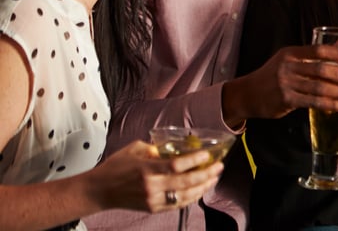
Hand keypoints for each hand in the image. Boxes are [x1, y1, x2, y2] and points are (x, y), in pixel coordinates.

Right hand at [88, 140, 222, 212]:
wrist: (98, 191)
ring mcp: (152, 200)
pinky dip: (191, 197)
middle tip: (219, 166)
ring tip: (214, 178)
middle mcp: (151, 187)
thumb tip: (174, 148)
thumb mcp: (135, 149)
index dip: (195, 160)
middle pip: (186, 181)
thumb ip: (156, 148)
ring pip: (185, 195)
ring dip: (203, 187)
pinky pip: (177, 204)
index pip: (177, 165)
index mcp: (147, 169)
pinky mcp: (152, 208)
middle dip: (206, 174)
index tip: (208, 154)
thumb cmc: (115, 167)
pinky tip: (200, 189)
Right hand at [223, 44, 337, 125]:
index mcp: (290, 53)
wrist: (248, 93)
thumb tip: (335, 63)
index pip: (317, 50)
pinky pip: (313, 102)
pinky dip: (330, 104)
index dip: (336, 55)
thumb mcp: (285, 61)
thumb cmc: (272, 76)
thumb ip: (305, 60)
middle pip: (321, 70)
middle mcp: (288, 66)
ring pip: (319, 88)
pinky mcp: (286, 100)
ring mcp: (286, 84)